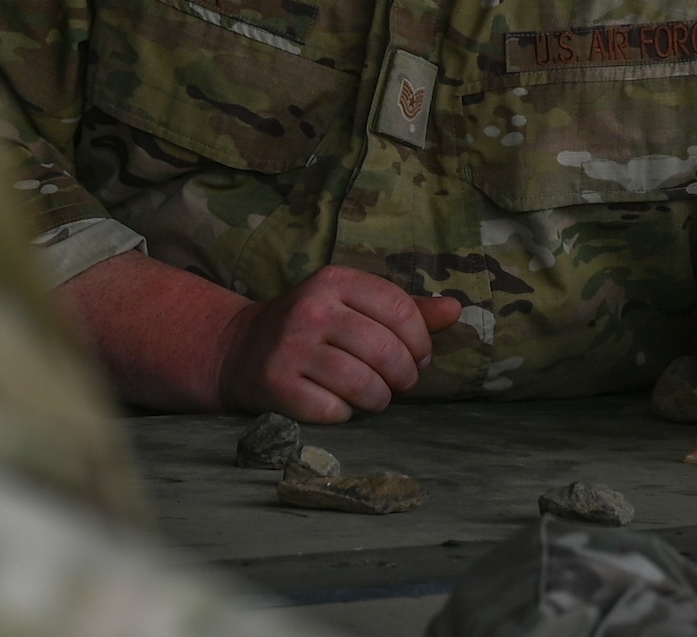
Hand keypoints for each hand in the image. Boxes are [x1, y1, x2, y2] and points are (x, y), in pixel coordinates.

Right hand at [215, 265, 462, 422]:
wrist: (238, 350)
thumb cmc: (311, 328)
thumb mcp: (353, 305)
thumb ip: (406, 309)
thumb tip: (457, 309)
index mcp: (334, 280)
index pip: (401, 311)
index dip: (421, 342)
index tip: (419, 358)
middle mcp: (311, 310)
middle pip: (386, 351)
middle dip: (404, 376)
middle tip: (400, 384)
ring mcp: (291, 348)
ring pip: (364, 385)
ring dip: (379, 400)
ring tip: (375, 397)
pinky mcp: (277, 386)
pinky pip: (334, 411)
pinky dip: (345, 415)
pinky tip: (339, 405)